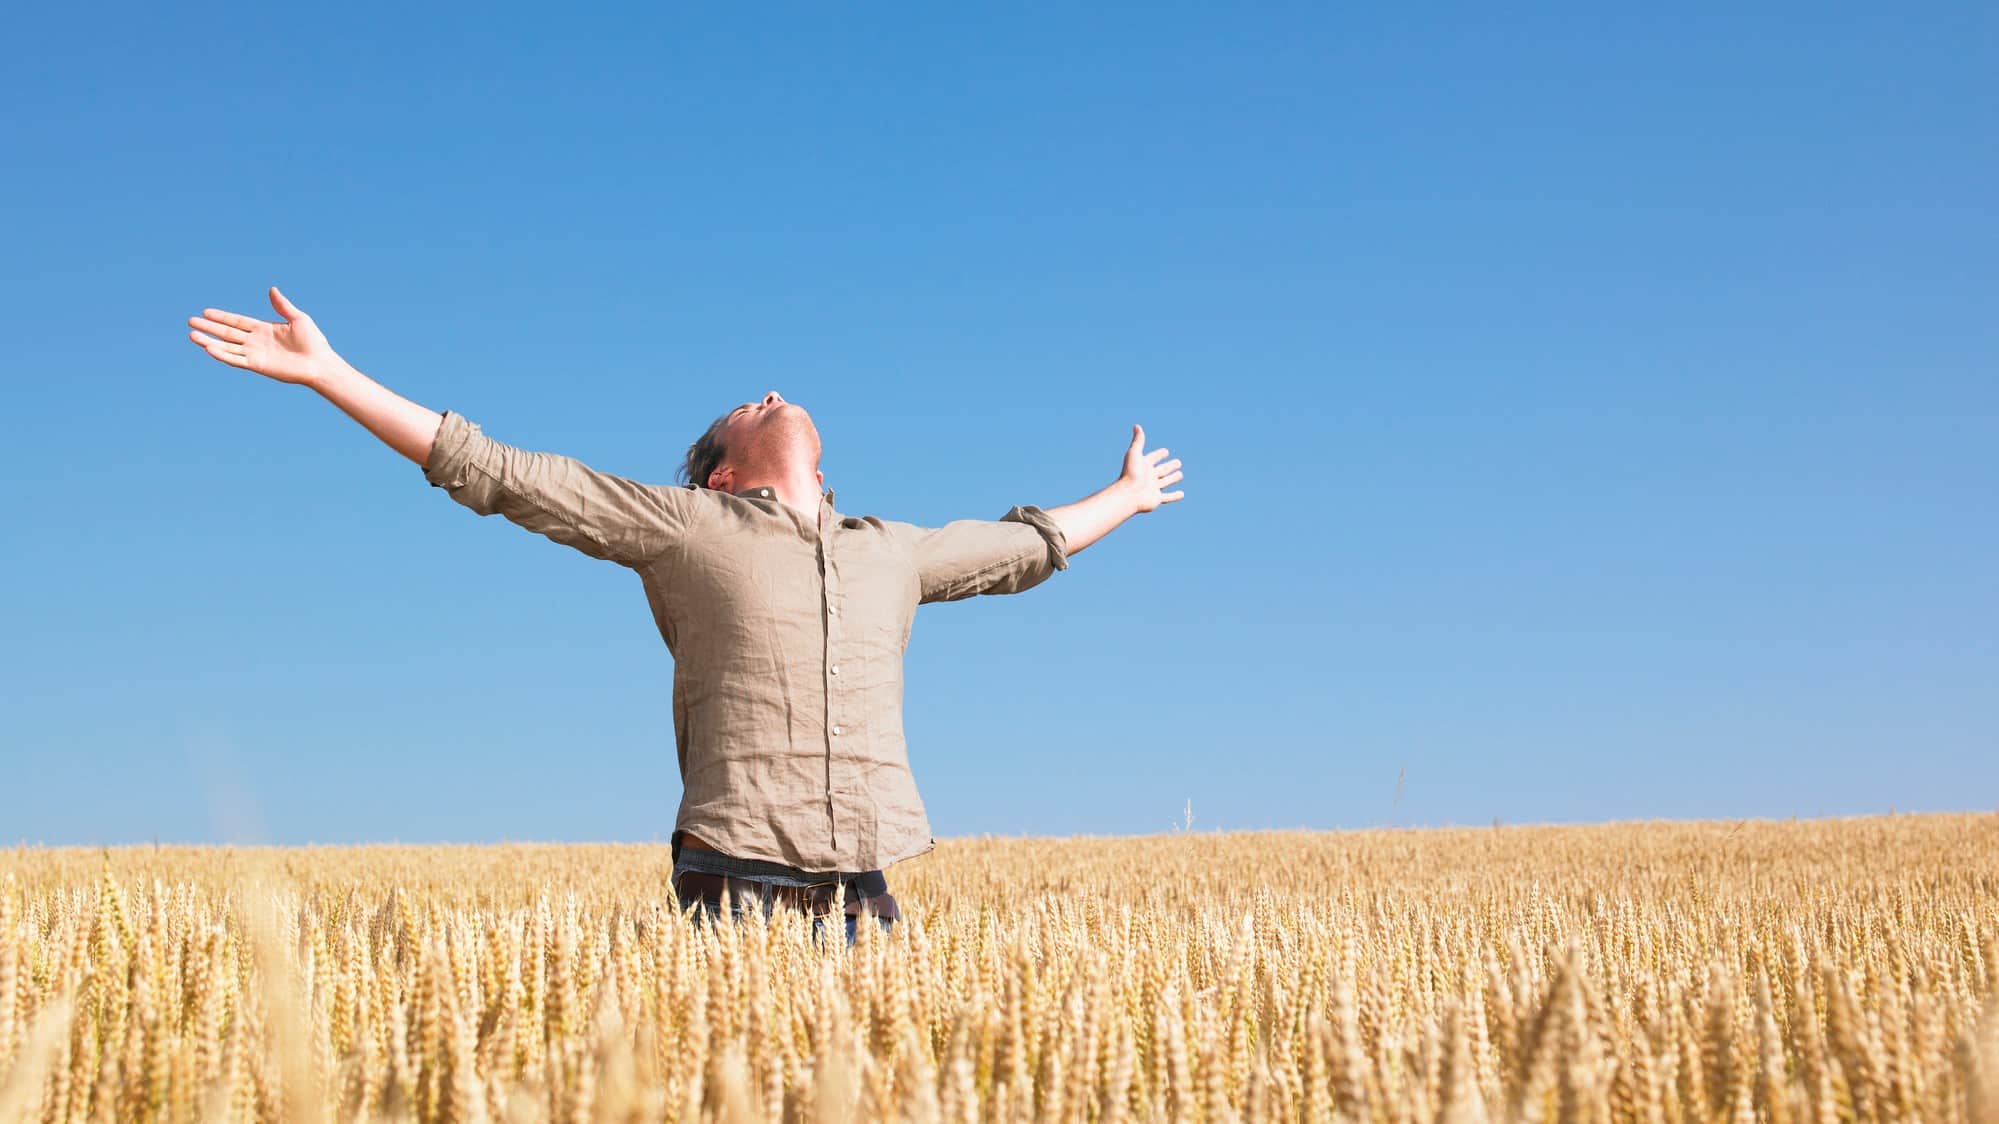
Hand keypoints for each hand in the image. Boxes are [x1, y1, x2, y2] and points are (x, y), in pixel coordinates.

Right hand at [186, 286, 340, 386]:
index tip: (206, 311)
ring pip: (226, 346)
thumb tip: (272, 289)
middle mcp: (256, 341)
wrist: (320, 363)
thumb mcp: (298, 319)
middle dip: (209, 327)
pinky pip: (235, 359)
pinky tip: (208, 348)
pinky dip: (221, 354)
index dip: (222, 317)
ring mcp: (255, 354)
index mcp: (264, 329)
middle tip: (190, 321)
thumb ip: (282, 306)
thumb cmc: (314, 342)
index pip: (237, 322)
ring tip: (192, 335)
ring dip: (209, 341)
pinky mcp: (257, 365)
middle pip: (227, 333)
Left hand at [1118, 424, 1184, 512]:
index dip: (1159, 454)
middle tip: (1178, 462)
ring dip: (1173, 479)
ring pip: (1165, 482)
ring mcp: (1153, 488)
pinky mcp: (1156, 499)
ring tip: (1180, 475)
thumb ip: (1138, 440)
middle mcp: (1148, 476)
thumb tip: (1137, 425)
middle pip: (1162, 470)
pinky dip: (1175, 496)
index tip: (1166, 451)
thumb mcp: (1134, 453)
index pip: (1153, 458)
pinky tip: (1182, 494)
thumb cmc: (1130, 473)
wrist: (1128, 494)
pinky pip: (1168, 497)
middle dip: (1169, 466)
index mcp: (1143, 465)